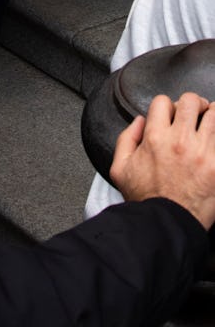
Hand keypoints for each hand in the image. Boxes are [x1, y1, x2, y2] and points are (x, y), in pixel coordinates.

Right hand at [111, 93, 214, 230]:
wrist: (167, 225)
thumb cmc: (146, 200)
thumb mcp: (120, 168)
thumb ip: (126, 138)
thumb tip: (140, 121)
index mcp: (155, 137)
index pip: (163, 101)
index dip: (166, 105)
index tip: (171, 114)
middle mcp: (179, 140)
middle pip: (191, 101)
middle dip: (193, 104)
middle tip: (197, 112)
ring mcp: (202, 152)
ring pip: (214, 115)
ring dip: (211, 115)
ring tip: (210, 121)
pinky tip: (213, 140)